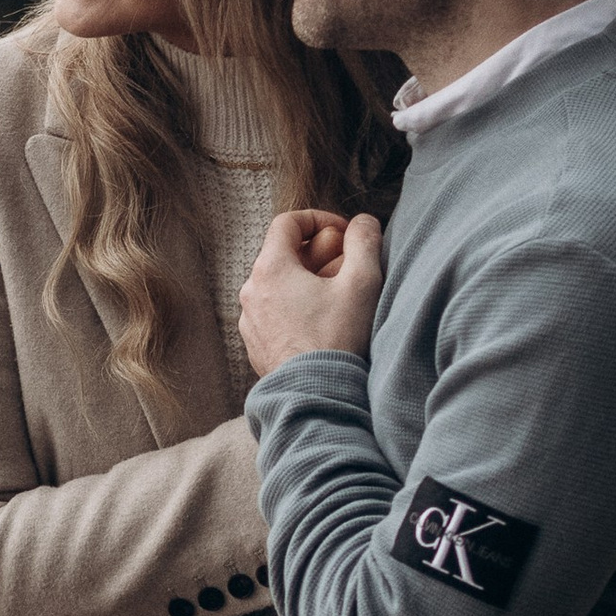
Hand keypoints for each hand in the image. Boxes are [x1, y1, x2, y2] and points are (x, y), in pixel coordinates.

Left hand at [241, 208, 384, 377]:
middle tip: (348, 267)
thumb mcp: (362, 283)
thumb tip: (363, 222)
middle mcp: (251, 292)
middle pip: (283, 255)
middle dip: (319, 254)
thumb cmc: (338, 338)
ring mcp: (250, 321)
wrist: (316, 395)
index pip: (287, 223)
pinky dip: (298, 308)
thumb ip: (364, 242)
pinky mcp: (256, 345)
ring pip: (280, 286)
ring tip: (338, 298)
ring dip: (309, 282)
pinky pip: (276, 314)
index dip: (319, 219)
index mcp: (269, 269)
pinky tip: (324, 325)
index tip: (345, 233)